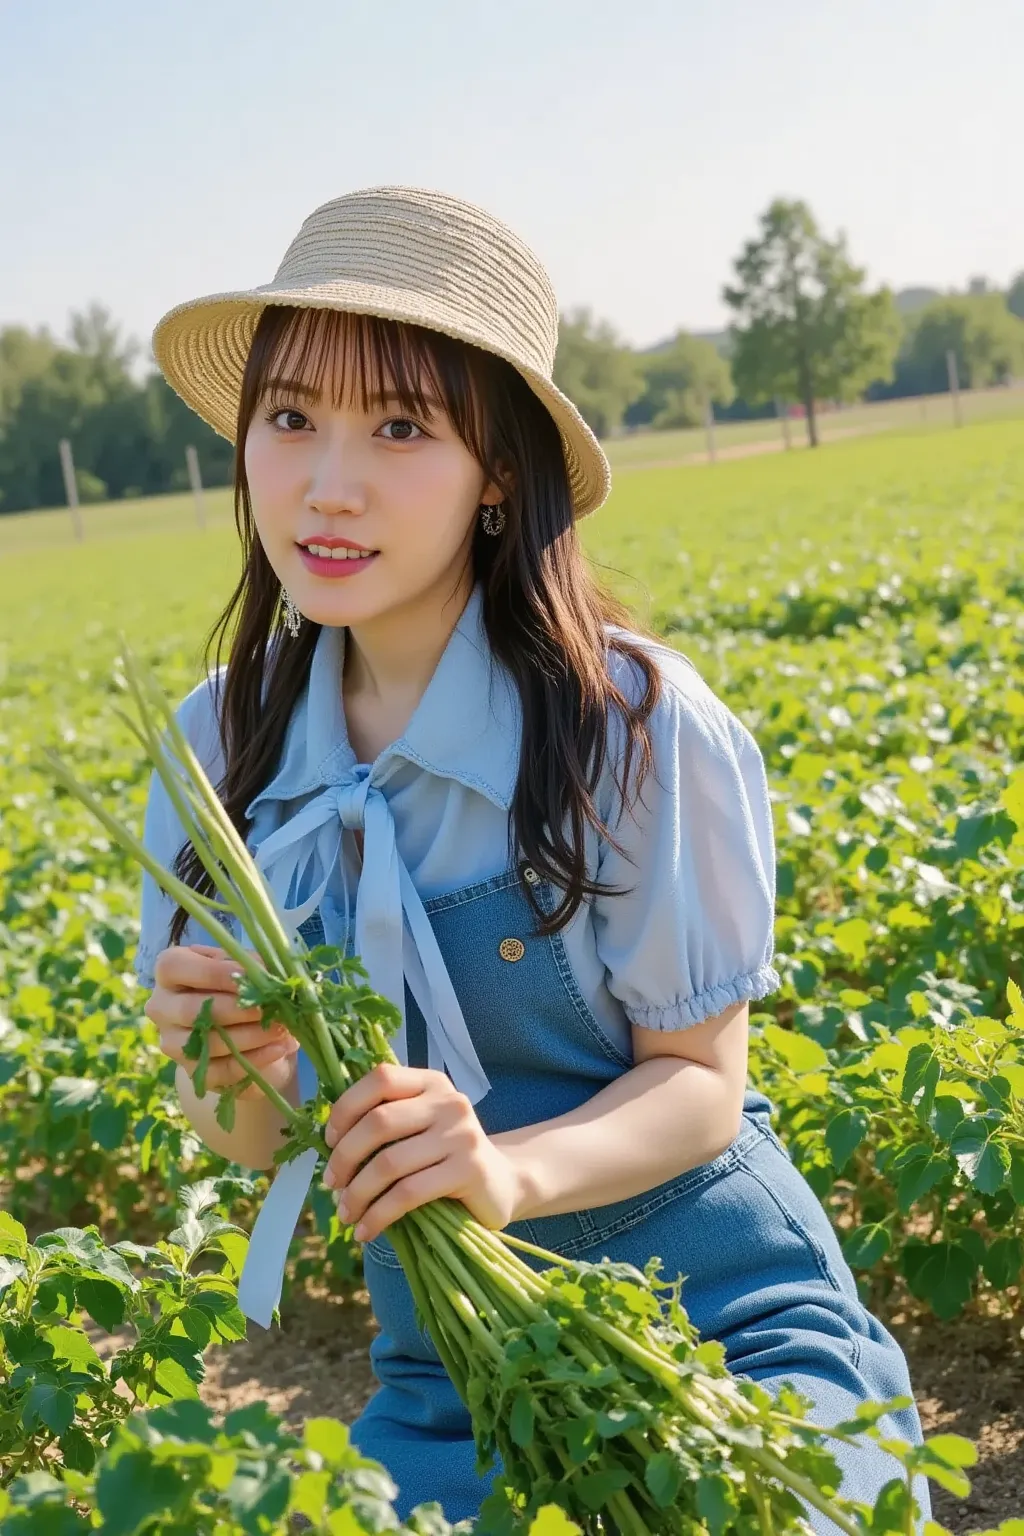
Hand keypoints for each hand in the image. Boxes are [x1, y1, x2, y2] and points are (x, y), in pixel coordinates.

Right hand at [145, 944, 299, 1101]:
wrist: (242, 1026)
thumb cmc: (240, 985)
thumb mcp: (244, 967)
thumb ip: (251, 966)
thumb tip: (267, 976)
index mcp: (169, 970)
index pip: (175, 967)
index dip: (215, 973)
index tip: (253, 976)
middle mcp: (161, 1007)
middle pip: (190, 1010)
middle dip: (237, 1009)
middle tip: (272, 1007)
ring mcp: (172, 1042)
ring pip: (206, 1043)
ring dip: (251, 1036)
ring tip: (283, 1028)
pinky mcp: (191, 1072)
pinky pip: (221, 1071)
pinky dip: (255, 1059)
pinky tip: (280, 1047)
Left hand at [321, 1063, 522, 1241]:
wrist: (502, 1184)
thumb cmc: (445, 1157)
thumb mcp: (419, 1129)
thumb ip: (386, 1124)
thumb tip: (328, 1144)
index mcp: (431, 1083)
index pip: (380, 1079)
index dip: (346, 1108)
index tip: (329, 1142)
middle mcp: (449, 1102)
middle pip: (379, 1122)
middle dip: (345, 1157)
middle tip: (331, 1185)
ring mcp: (461, 1135)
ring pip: (390, 1162)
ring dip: (358, 1193)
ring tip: (346, 1213)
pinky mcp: (468, 1171)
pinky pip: (408, 1193)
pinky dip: (379, 1215)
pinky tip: (366, 1230)